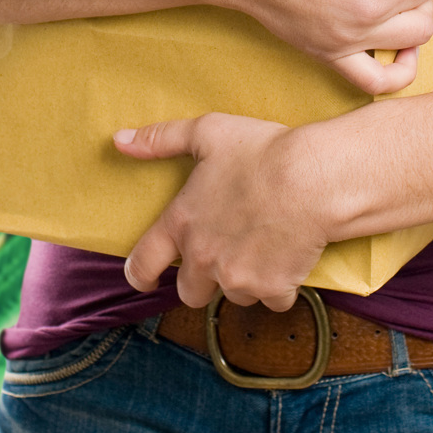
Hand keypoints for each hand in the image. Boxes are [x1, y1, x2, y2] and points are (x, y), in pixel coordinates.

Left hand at [116, 114, 327, 310]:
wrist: (312, 179)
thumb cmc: (262, 152)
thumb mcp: (207, 133)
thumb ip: (161, 139)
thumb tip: (119, 141)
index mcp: (182, 224)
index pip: (143, 264)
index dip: (139, 275)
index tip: (144, 279)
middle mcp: (204, 259)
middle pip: (190, 292)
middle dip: (202, 279)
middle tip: (222, 253)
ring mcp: (238, 278)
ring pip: (233, 295)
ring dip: (243, 279)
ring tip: (260, 245)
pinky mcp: (272, 289)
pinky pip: (271, 299)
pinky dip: (278, 285)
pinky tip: (287, 255)